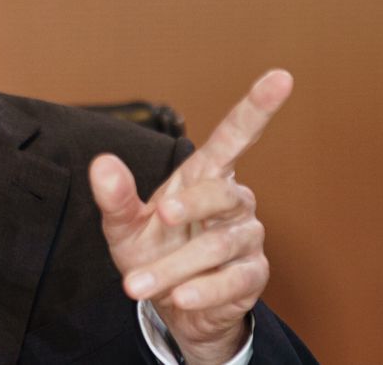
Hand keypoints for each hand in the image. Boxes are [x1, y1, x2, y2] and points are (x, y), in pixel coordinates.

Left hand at [90, 70, 293, 364]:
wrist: (169, 305)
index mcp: (203, 177)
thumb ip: (115, 197)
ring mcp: (247, 238)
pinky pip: (233, 280)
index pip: (235, 137)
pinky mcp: (253, 275)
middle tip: (160, 213)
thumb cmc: (151, 251)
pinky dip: (204, 290)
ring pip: (219, 244)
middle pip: (223, 192)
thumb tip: (101, 162)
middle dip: (192, 203)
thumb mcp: (125, 225)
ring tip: (136, 283)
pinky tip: (180, 299)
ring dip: (176, 265)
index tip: (282, 76)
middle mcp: (233, 202)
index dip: (257, 108)